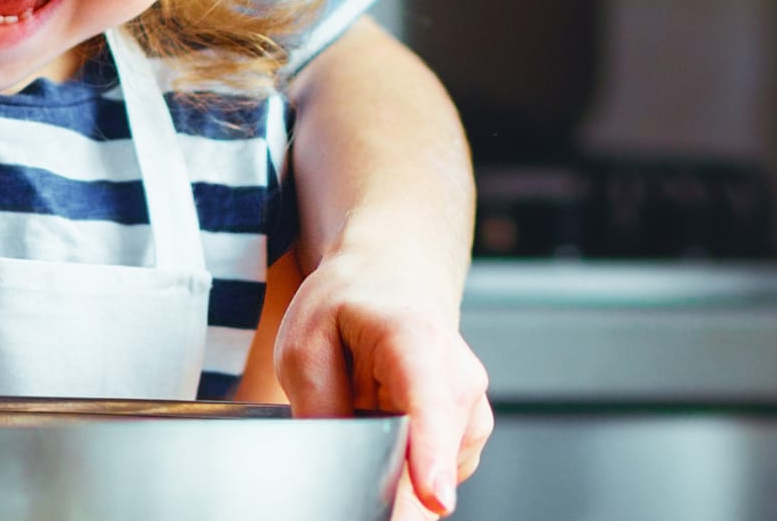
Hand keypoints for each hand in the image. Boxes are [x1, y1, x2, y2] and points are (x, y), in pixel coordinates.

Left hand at [273, 255, 493, 516]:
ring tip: (367, 420)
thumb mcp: (304, 344)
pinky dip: (407, 470)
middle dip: (395, 487)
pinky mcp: (468, 435)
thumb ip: (317, 407)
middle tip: (352, 473)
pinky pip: (436, 475)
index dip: (432, 456)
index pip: (431, 404)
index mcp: (416, 340)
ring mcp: (471, 409)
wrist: (392, 279)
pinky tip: (388, 431)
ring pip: (436, 475)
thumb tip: (333, 467)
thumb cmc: (347, 306)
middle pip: (437, 456)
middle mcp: (459, 376)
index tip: (434, 498)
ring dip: (397, 474)